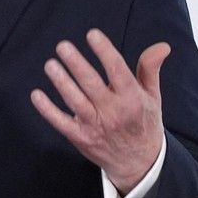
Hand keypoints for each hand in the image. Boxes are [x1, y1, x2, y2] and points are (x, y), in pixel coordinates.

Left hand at [30, 28, 169, 194]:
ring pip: (75, 101)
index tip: (92, 34)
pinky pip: (60, 122)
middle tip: (62, 46)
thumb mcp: (152, 96)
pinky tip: (36, 95)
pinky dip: (47, 109)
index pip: (117, 70)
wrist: (139, 163)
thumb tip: (161, 46)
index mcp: (132, 98)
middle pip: (92, 84)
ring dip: (61, 82)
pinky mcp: (80, 137)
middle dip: (76, 64)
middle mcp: (113, 111)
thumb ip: (150, 69)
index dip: (105, 51)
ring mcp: (95, 125)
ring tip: (50, 64)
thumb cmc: (143, 122)